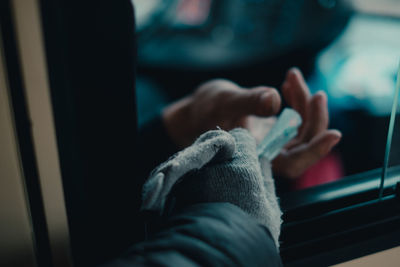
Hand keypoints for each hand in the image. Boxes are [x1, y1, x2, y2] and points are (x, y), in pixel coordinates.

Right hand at [162, 68, 340, 178]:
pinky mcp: (272, 129)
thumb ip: (248, 102)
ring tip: (293, 77)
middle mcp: (267, 152)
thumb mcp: (223, 102)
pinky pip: (294, 118)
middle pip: (303, 143)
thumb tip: (274, 99)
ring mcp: (271, 141)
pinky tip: (289, 81)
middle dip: (314, 118)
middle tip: (314, 93)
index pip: (292, 162)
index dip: (315, 152)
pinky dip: (296, 99)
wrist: (195, 112)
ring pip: (301, 128)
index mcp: (256, 156)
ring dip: (304, 103)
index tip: (334, 134)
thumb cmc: (203, 111)